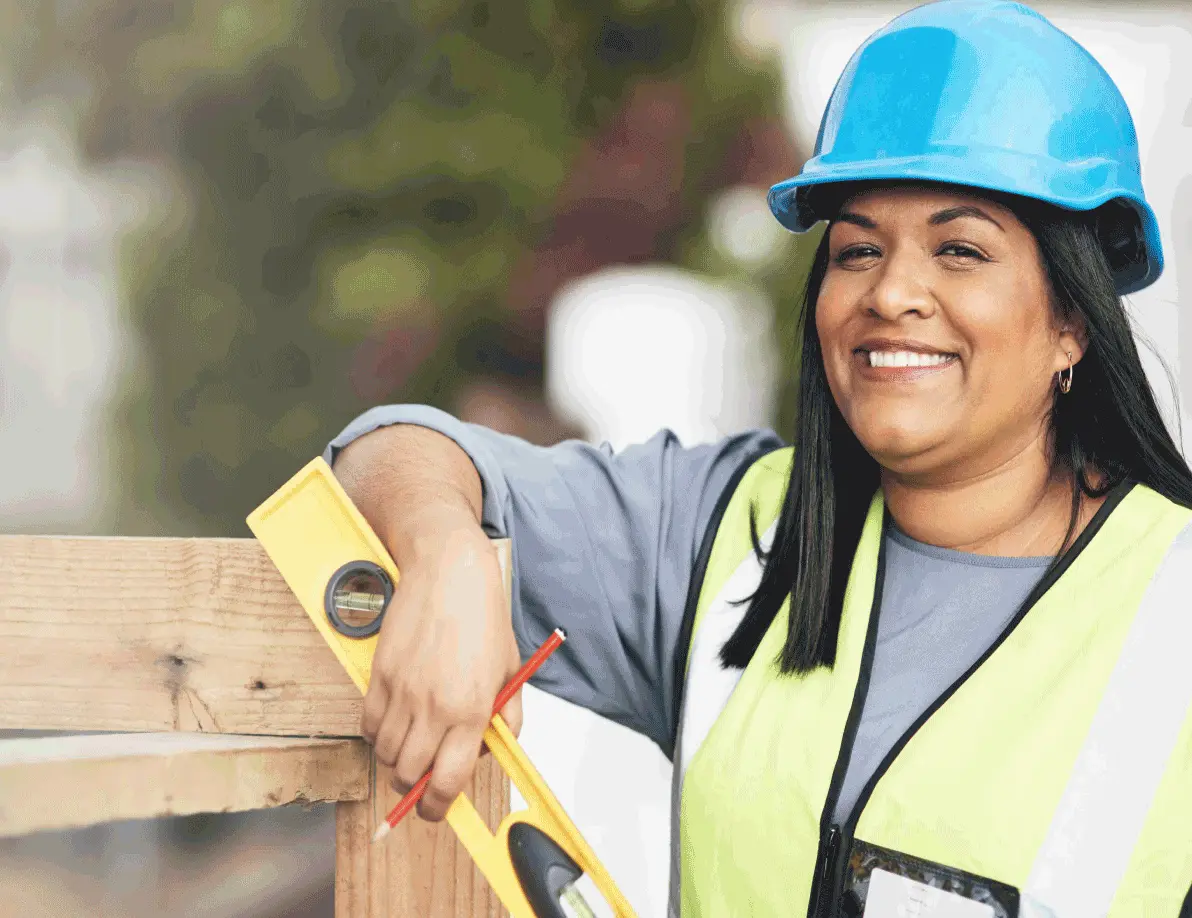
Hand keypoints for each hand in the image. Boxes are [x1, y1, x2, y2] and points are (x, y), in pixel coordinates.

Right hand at [361, 513, 522, 821]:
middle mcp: (433, 706)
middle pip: (408, 776)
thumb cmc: (482, 615)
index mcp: (471, 709)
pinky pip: (368, 725)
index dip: (439, 807)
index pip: (448, 782)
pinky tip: (394, 722)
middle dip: (414, 789)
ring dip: (395, 761)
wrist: (447, 572)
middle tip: (423, 778)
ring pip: (384, 755)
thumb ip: (507, 713)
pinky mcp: (379, 675)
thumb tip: (499, 746)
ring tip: (411, 745)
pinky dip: (377, 734)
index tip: (438, 809)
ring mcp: (402, 692)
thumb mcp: (508, 668)